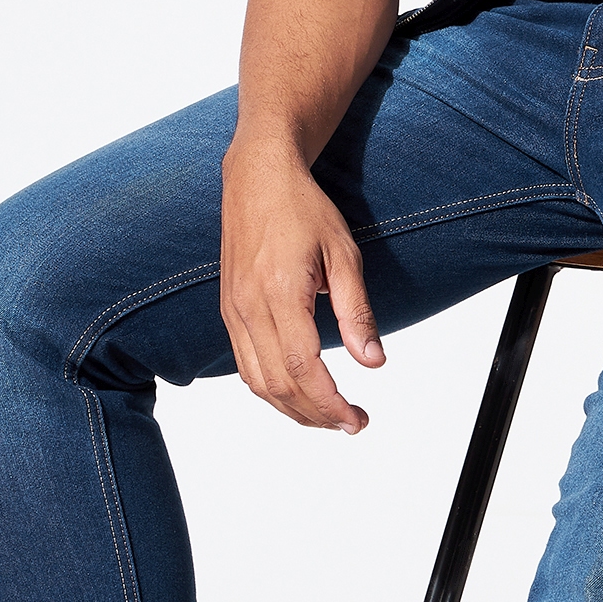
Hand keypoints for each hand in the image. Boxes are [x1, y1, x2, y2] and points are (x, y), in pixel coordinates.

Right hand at [219, 141, 384, 433]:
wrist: (257, 178)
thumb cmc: (300, 208)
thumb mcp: (343, 253)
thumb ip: (356, 310)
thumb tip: (373, 360)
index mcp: (279, 293)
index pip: (303, 366)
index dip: (330, 402)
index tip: (356, 418)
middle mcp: (249, 308)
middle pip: (279, 384)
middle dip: (316, 414)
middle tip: (352, 423)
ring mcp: (234, 311)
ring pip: (258, 382)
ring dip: (293, 409)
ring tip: (328, 416)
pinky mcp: (229, 311)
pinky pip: (245, 365)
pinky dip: (271, 390)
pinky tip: (297, 393)